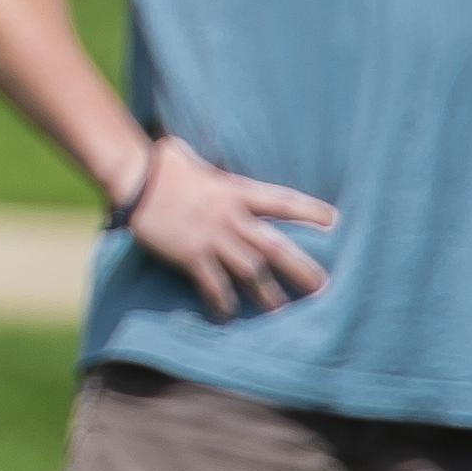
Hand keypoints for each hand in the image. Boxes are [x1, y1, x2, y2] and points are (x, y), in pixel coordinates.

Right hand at [115, 138, 337, 316]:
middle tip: (323, 288)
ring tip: (281, 312)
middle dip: (301, 269)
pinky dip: (222, 301)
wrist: (135, 178)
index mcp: (237, 191)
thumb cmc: (163, 164)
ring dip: (267, 294)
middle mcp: (231, 216)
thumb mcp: (196, 160)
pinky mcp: (191, 254)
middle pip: (276, 247)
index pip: (283, 201)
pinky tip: (227, 314)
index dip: (311, 212)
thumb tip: (201, 156)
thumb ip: (211, 167)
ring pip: (251, 271)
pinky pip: (214, 284)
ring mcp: (212, 237)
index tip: (336, 223)